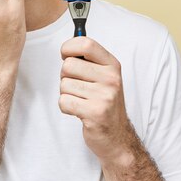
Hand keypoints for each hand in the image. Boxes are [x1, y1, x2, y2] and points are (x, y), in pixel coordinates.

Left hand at [59, 37, 137, 166]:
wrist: (117, 137)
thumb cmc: (103, 102)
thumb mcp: (103, 76)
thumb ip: (87, 60)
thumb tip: (66, 46)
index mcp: (112, 65)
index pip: (85, 44)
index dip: (68, 48)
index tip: (66, 56)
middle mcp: (111, 78)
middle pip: (67, 65)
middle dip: (65, 77)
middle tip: (78, 88)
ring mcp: (105, 96)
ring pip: (63, 85)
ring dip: (66, 94)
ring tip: (81, 101)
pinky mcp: (95, 113)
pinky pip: (63, 102)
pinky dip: (66, 108)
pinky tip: (79, 111)